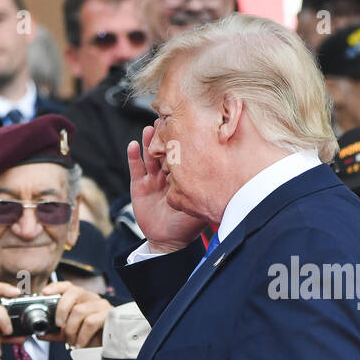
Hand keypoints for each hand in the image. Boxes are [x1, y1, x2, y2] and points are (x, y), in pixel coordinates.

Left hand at [38, 281, 110, 348]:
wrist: (109, 346)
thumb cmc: (89, 336)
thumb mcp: (68, 334)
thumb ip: (54, 333)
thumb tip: (39, 334)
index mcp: (80, 298)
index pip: (68, 286)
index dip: (55, 287)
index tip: (44, 293)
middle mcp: (90, 297)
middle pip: (74, 292)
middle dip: (61, 309)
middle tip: (59, 325)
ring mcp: (101, 305)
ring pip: (80, 310)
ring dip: (71, 329)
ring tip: (72, 341)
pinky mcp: (109, 315)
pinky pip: (91, 322)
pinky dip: (81, 336)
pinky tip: (80, 344)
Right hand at [127, 125, 205, 253]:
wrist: (167, 240)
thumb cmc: (187, 225)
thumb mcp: (201, 206)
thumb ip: (208, 192)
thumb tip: (226, 177)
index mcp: (184, 176)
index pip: (183, 153)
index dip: (183, 139)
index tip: (187, 123)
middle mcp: (168, 174)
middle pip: (166, 149)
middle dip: (166, 135)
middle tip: (167, 119)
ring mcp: (153, 179)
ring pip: (151, 155)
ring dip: (150, 141)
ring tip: (151, 128)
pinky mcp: (139, 186)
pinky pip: (136, 169)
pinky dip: (133, 157)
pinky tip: (133, 145)